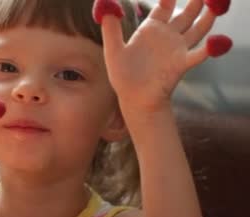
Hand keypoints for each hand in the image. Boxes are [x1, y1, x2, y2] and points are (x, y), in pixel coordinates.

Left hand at [101, 0, 223, 115]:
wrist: (134, 99)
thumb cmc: (124, 76)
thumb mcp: (113, 50)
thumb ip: (111, 29)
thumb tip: (106, 6)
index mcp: (152, 29)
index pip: (165, 5)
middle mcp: (168, 36)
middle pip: (187, 13)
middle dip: (196, 1)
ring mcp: (178, 49)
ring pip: (200, 28)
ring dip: (209, 15)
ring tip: (217, 2)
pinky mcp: (182, 64)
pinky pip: (200, 54)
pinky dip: (211, 47)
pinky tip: (216, 40)